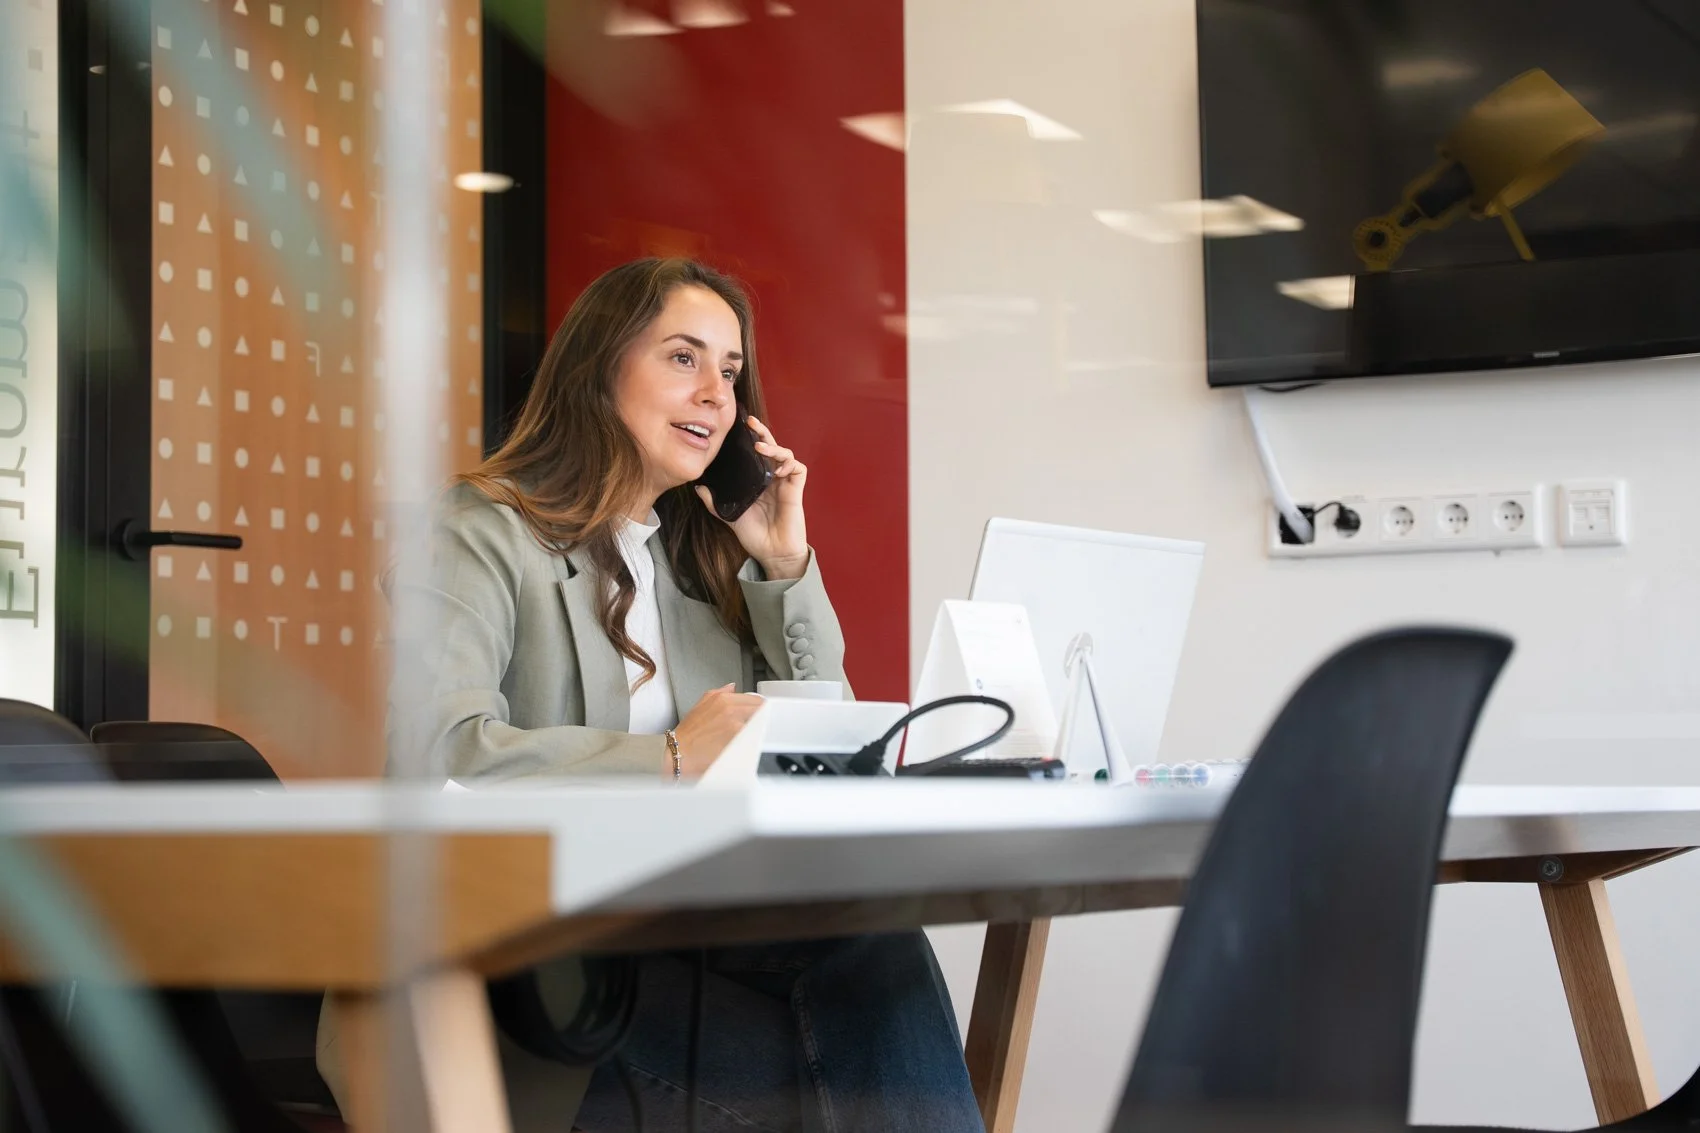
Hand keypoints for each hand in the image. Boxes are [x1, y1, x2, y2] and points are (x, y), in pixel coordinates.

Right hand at [670, 684, 763, 777]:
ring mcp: (736, 726)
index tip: (758, 713)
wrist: (679, 753)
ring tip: (748, 736)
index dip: (759, 707)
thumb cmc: (688, 733)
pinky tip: (744, 745)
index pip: (755, 699)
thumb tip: (732, 687)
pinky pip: (754, 739)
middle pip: (761, 711)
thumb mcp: (700, 704)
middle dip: (760, 717)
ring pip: (759, 725)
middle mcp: (731, 710)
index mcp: (723, 699)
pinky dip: (752, 742)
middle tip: (754, 725)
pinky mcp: (738, 742)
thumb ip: (719, 692)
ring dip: (757, 729)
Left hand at [695, 415, 808, 580]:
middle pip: (771, 447)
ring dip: (774, 447)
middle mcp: (772, 478)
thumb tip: (697, 488)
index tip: (739, 427)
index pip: (755, 453)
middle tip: (750, 422)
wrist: (772, 553)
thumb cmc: (754, 535)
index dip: (750, 438)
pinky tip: (777, 468)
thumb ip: (714, 502)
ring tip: (760, 447)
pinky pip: (798, 468)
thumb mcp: (729, 515)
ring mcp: (785, 483)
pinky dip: (789, 463)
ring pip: (785, 454)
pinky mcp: (796, 490)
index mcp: (757, 480)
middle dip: (762, 432)